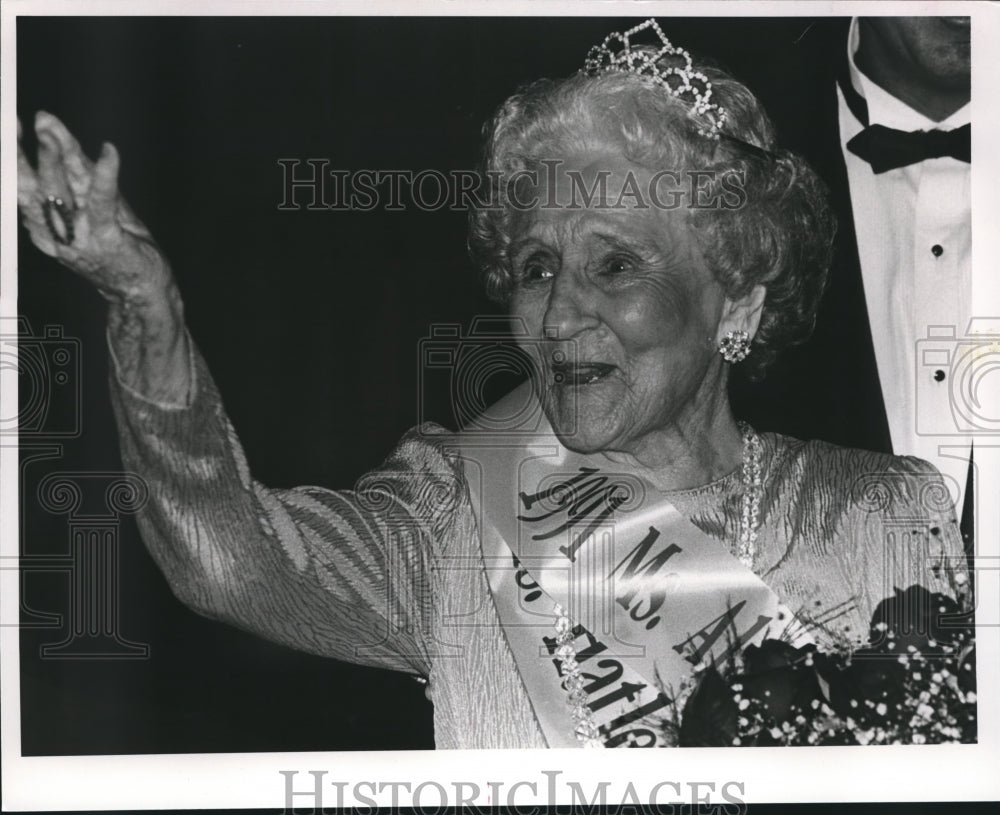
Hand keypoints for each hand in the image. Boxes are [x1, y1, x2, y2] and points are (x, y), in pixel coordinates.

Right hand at [18, 111, 189, 403]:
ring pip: (62, 193)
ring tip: (52, 132)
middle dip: (27, 154)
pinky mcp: (107, 239)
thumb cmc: (116, 242)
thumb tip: (50, 125)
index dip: (15, 156)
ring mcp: (80, 238)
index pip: (25, 185)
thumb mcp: (91, 200)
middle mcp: (55, 233)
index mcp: (44, 226)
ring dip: (57, 160)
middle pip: (37, 187)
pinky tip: (109, 153)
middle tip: (25, 122)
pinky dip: (106, 176)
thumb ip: (73, 166)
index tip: (10, 123)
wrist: (141, 289)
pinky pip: (103, 203)